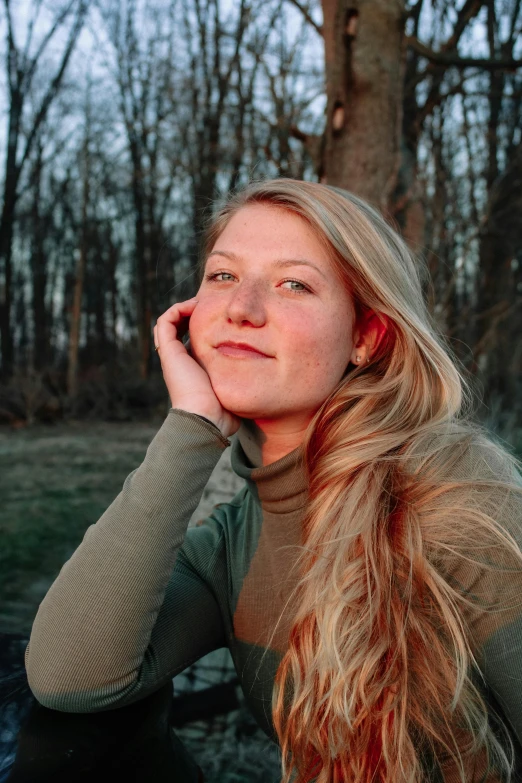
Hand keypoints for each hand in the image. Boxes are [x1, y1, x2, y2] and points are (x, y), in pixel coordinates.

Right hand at [153, 298, 240, 438]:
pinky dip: (177, 310)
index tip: (225, 319)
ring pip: (169, 323)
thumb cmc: (223, 412)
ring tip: (202, 303)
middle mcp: (180, 361)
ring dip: (184, 309)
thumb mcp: (236, 392)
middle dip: (194, 315)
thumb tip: (259, 389)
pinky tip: (195, 306)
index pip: (194, 342)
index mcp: (194, 369)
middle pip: (180, 330)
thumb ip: (243, 386)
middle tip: (212, 306)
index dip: (206, 328)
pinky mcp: (169, 352)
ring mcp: (172, 356)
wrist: (206, 419)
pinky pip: (165, 322)